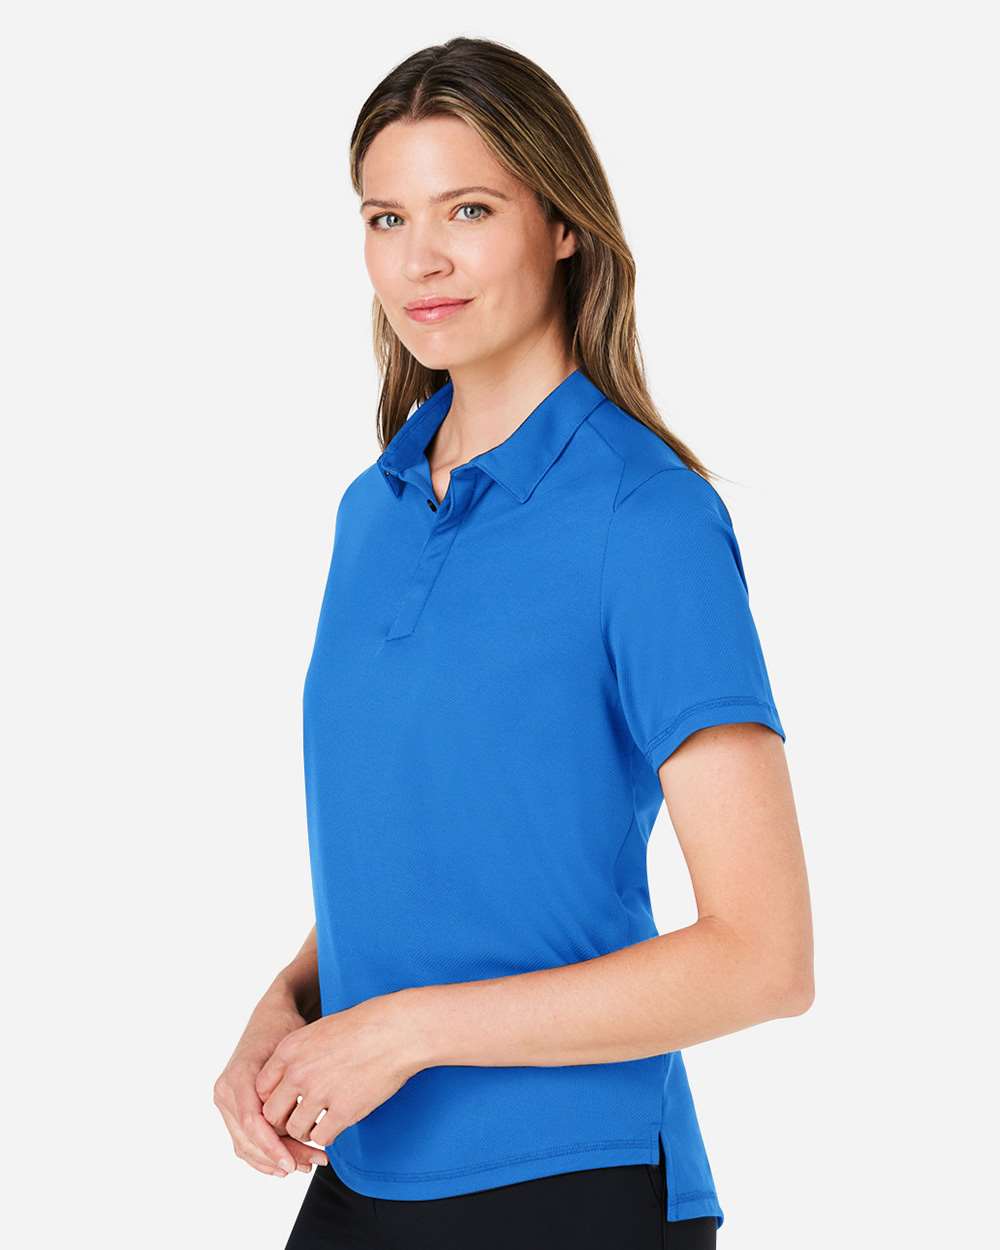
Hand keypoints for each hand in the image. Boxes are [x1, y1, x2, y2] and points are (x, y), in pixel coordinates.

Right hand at [214, 993, 329, 1177]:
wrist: (270, 1017)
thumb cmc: (283, 1030)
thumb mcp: (290, 1051)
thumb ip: (290, 1085)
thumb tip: (303, 1122)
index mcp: (238, 1078)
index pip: (252, 1122)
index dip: (272, 1147)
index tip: (294, 1163)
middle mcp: (226, 1092)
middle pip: (249, 1138)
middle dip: (279, 1156)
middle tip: (310, 1165)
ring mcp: (226, 1102)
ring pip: (245, 1144)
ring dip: (273, 1160)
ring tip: (305, 1165)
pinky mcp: (232, 1108)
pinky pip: (244, 1140)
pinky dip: (263, 1155)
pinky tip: (286, 1163)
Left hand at [254, 992, 422, 1147]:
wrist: (397, 1030)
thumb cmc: (364, 1026)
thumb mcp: (319, 1030)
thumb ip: (297, 1055)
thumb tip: (286, 1079)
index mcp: (290, 1049)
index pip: (260, 1088)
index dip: (272, 1099)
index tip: (286, 1102)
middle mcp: (299, 1072)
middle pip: (272, 1114)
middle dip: (284, 1120)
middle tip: (298, 1119)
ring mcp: (320, 1093)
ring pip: (296, 1129)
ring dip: (305, 1130)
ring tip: (318, 1123)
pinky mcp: (343, 1111)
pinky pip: (321, 1137)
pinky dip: (327, 1135)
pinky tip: (336, 1124)